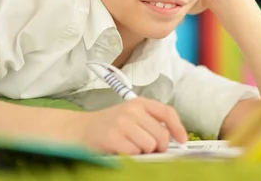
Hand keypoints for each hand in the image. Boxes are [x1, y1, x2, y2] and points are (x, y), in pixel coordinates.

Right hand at [72, 97, 187, 154]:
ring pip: (150, 146)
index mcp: (139, 103)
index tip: (182, 141)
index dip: (178, 128)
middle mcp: (132, 110)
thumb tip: (172, 140)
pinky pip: (134, 153)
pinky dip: (129, 156)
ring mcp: (122, 123)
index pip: (167, 113)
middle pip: (161, 135)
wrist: (78, 130)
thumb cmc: (108, 125)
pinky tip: (120, 150)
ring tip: (129, 146)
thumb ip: (150, 122)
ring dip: (142, 151)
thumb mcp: (131, 116)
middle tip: (147, 148)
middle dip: (158, 146)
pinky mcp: (113, 138)